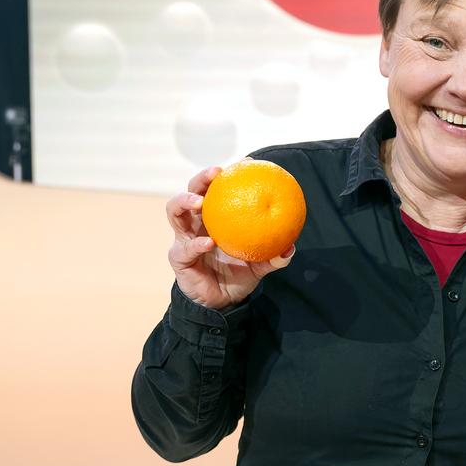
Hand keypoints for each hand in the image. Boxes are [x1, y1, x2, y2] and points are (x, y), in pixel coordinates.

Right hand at [166, 166, 292, 309]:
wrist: (221, 303)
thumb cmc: (239, 276)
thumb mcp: (260, 266)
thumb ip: (274, 257)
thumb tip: (291, 247)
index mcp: (215, 218)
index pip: (218, 189)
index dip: (229, 174)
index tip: (247, 162)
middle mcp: (197, 223)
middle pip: (192, 191)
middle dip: (201, 178)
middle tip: (217, 172)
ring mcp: (184, 237)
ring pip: (174, 212)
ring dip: (184, 201)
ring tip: (199, 201)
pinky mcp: (178, 257)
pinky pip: (184, 247)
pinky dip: (196, 244)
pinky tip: (208, 242)